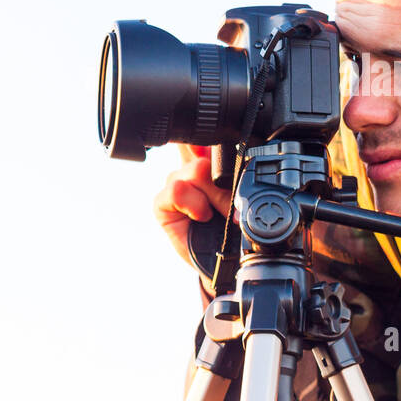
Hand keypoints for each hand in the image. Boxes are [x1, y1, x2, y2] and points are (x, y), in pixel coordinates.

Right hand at [153, 145, 234, 279]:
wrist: (222, 261)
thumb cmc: (230, 230)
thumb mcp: (238, 200)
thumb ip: (230, 177)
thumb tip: (224, 158)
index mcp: (209, 164)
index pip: (202, 140)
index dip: (206, 140)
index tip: (214, 146)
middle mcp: (189, 171)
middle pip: (204, 156)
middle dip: (221, 183)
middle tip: (229, 206)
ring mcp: (174, 184)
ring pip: (195, 171)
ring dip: (211, 196)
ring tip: (214, 214)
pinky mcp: (161, 203)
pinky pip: (177, 190)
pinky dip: (193, 204)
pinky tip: (200, 216)